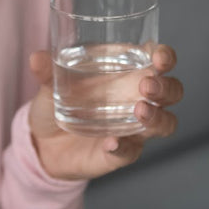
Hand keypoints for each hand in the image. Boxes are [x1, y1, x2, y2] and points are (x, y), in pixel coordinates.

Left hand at [26, 45, 181, 180]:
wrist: (41, 142)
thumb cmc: (55, 101)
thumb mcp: (48, 83)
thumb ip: (46, 71)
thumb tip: (36, 57)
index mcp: (126, 70)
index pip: (159, 59)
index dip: (165, 56)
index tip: (159, 56)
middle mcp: (137, 97)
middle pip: (172, 91)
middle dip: (165, 87)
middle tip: (146, 85)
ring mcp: (133, 127)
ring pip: (165, 123)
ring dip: (156, 117)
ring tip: (139, 111)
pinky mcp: (121, 152)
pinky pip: (131, 151)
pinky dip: (124, 146)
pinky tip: (112, 142)